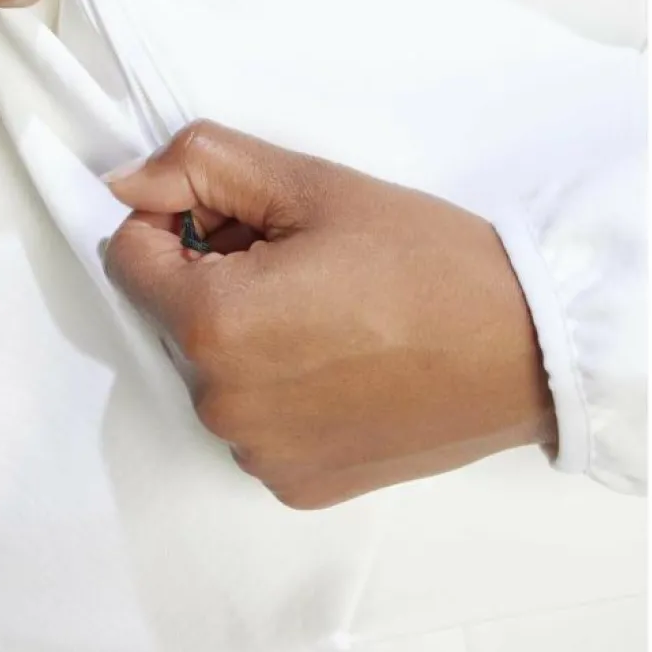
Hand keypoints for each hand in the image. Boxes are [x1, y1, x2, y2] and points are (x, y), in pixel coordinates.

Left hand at [102, 120, 557, 508]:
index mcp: (211, 322)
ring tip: (334, 318)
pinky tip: (346, 369)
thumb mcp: (310, 182)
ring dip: (246, 341)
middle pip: (172, 317)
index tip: (238, 221)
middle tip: (304, 264)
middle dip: (214, 280)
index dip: (174, 224)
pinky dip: (280, 394)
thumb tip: (123, 185)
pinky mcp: (294, 485)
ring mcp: (255, 454)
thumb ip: (199, 165)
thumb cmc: (427, 259)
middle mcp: (219, 403)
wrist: (527, 348)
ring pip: (212, 373)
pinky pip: (254, 424)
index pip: (126, 258)